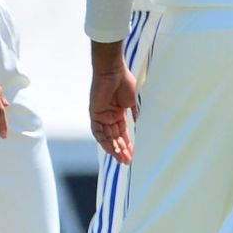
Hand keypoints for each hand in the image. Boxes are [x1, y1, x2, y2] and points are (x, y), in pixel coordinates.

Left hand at [89, 44, 138, 164]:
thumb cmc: (124, 82)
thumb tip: (138, 125)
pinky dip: (104, 141)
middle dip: (121, 150)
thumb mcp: (132, 101)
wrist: (113, 71)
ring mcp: (101, 115)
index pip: (122, 132)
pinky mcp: (95, 113)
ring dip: (114, 148)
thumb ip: (134, 114)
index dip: (127, 143)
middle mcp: (109, 116)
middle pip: (115, 137)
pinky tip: (112, 149)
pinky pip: (98, 131)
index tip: (133, 154)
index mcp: (118, 113)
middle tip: (128, 161)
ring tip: (122, 159)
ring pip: (107, 137)